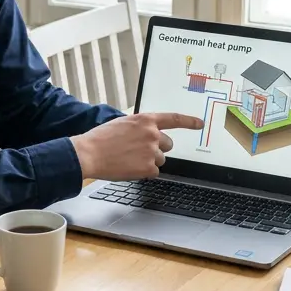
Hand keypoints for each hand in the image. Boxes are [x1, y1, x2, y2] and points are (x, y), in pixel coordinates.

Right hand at [71, 112, 204, 181]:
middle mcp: (152, 134)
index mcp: (146, 120)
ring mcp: (152, 151)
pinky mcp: (148, 168)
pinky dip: (143, 172)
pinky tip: (128, 167)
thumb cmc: (101, 138)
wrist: (89, 153)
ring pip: (160, 160)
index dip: (190, 121)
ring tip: (129, 159)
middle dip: (157, 149)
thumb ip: (140, 126)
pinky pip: (154, 172)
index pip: (174, 119)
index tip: (200, 123)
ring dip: (148, 161)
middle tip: (139, 151)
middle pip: (168, 144)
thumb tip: (150, 133)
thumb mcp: (122, 123)